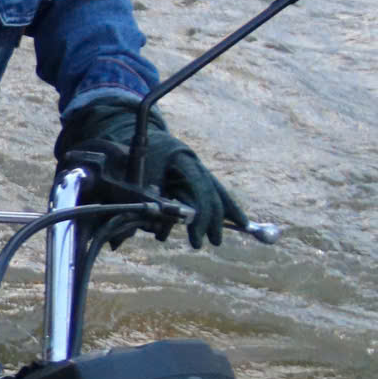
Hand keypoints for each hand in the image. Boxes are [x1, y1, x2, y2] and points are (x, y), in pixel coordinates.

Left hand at [58, 99, 244, 248]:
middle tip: (209, 242)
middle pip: (210, 194)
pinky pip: (217, 191)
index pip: (199, 189)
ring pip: (218, 192)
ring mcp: (198, 168)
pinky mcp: (198, 174)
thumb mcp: (138, 175)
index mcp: (181, 160)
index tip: (197, 235)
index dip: (201, 214)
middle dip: (211, 221)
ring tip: (228, 234)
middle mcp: (194, 163)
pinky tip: (240, 221)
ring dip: (223, 215)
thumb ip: (148, 199)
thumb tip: (149, 229)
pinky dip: (227, 206)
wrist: (141, 136)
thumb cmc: (137, 157)